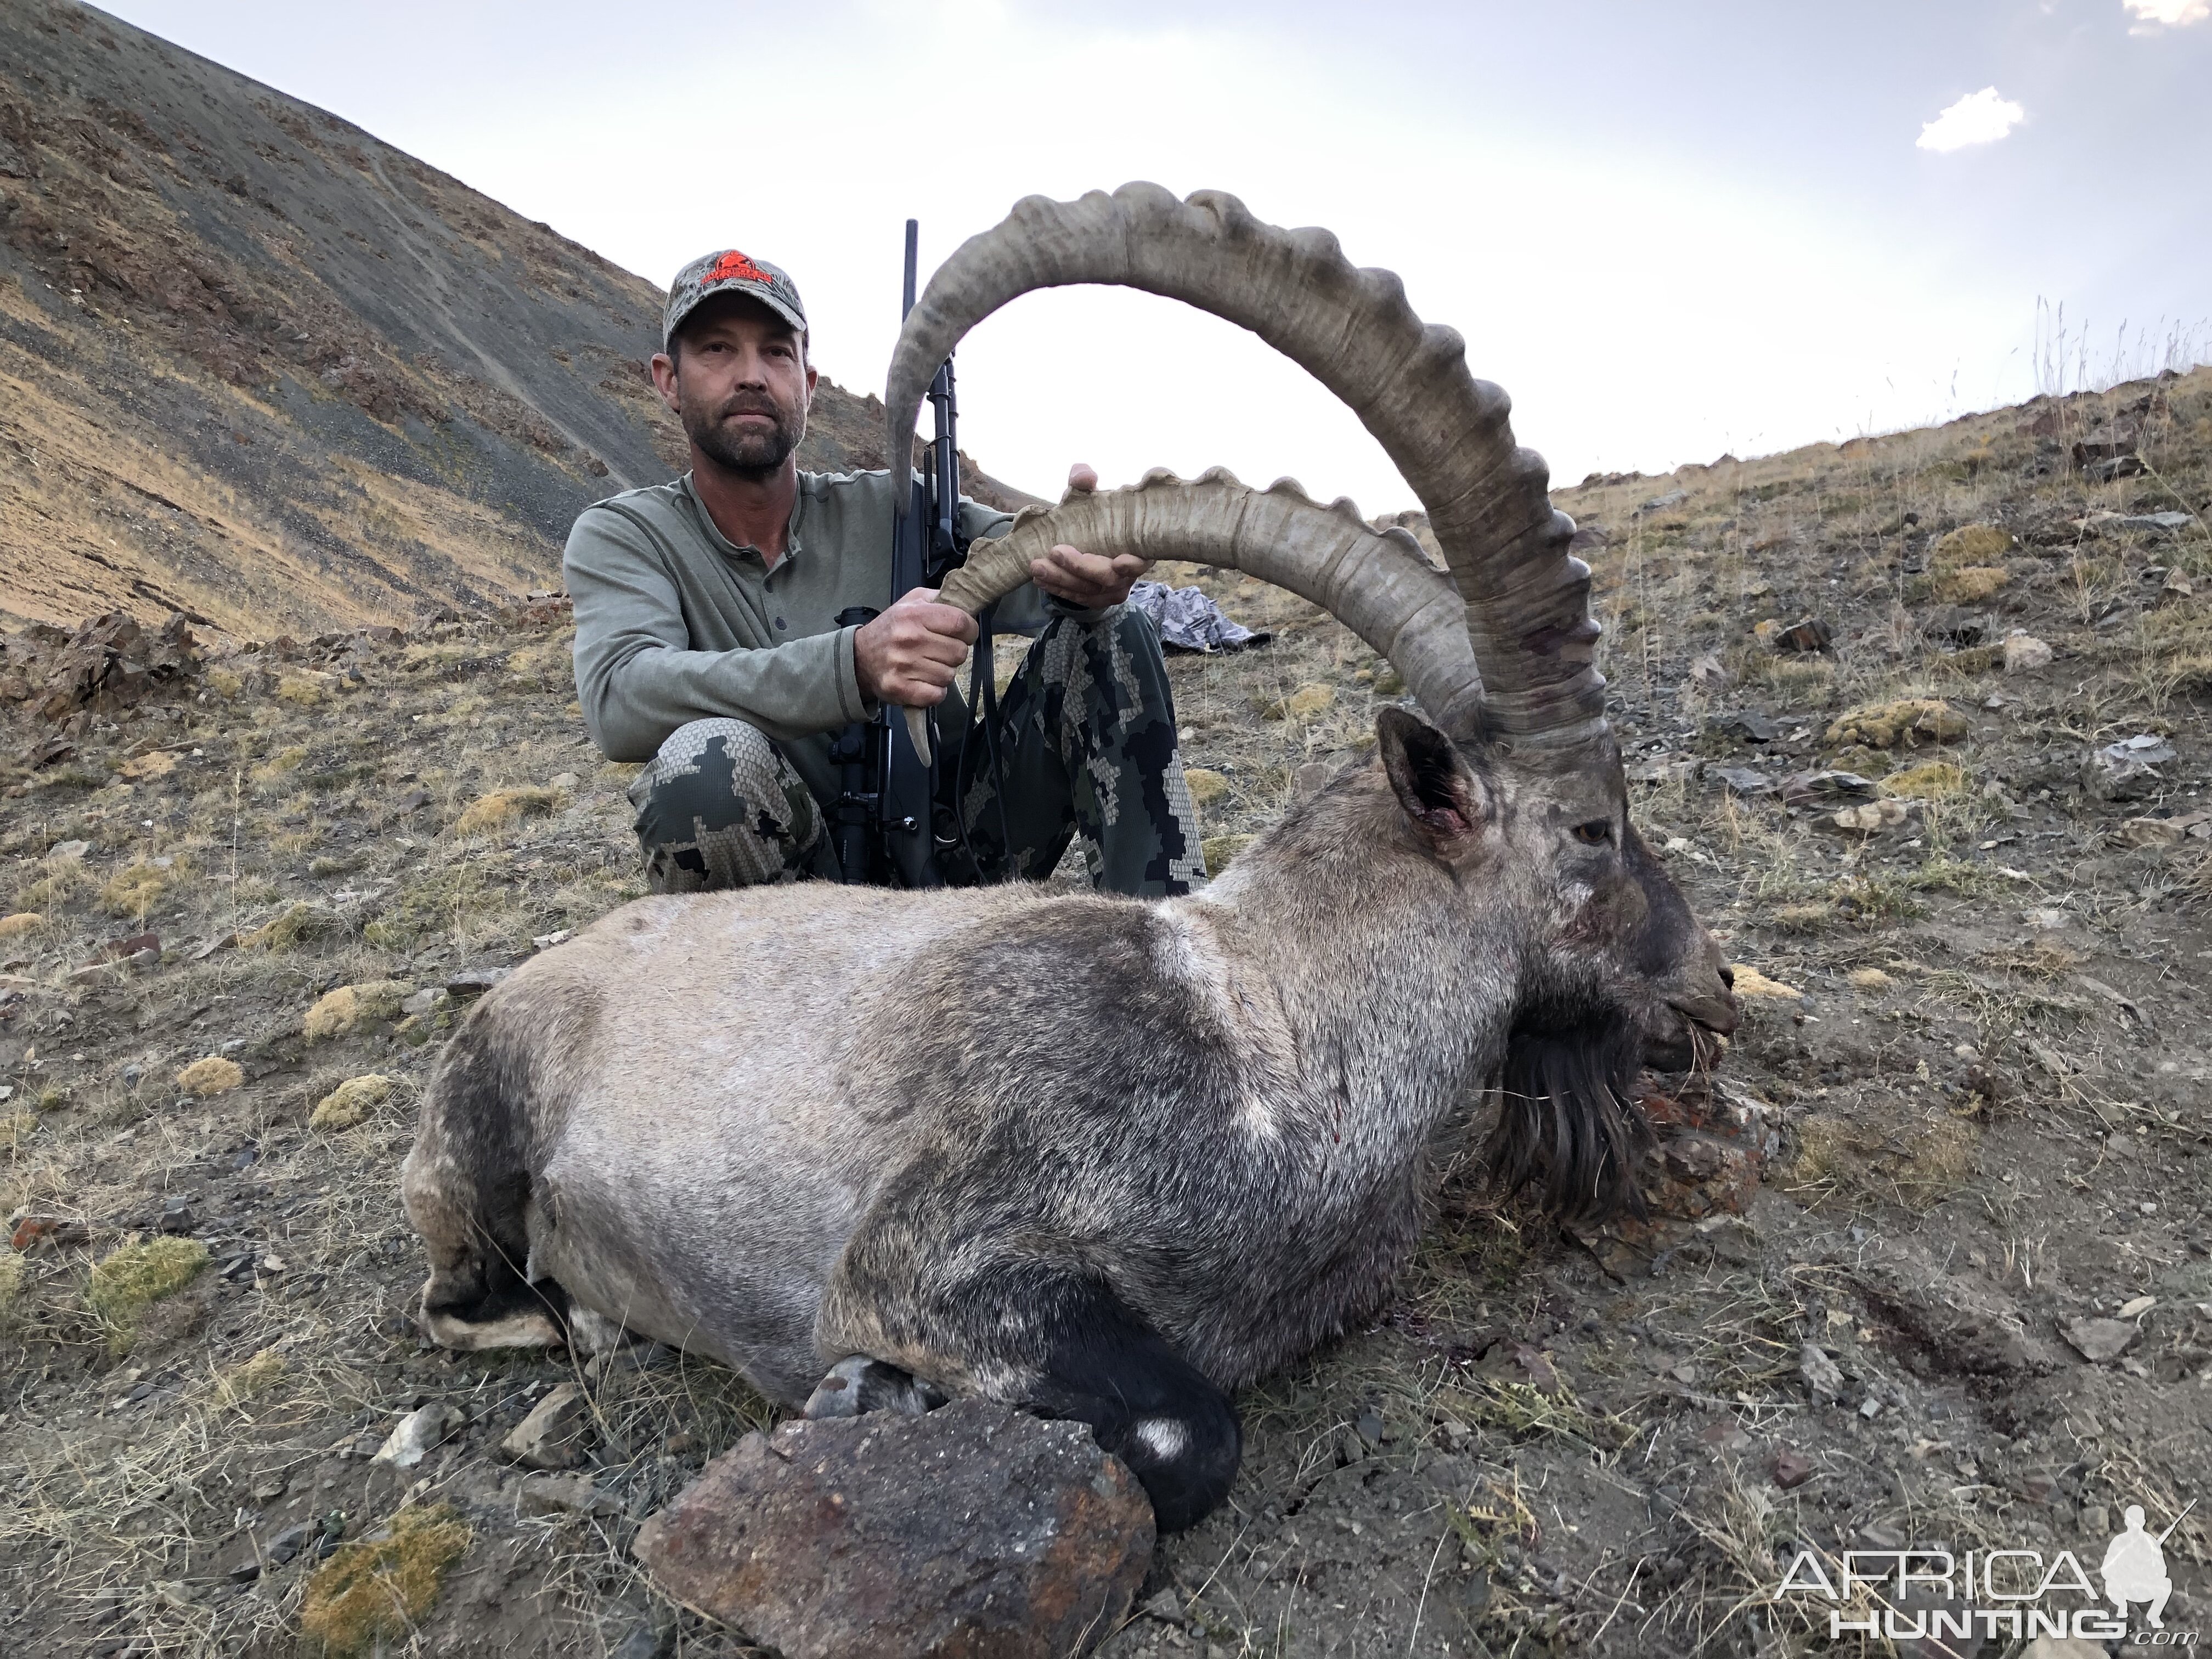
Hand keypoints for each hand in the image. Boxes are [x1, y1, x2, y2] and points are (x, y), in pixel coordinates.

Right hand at [853, 586, 977, 706]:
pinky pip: (936, 694)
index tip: (965, 634)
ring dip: (943, 672)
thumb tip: (964, 602)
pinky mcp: (901, 688)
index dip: (969, 630)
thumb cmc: (889, 630)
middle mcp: (909, 639)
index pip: (960, 623)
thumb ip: (938, 598)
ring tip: (929, 665)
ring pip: (949, 675)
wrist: (859, 657)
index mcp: (914, 614)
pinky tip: (925, 681)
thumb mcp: (910, 602)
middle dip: (955, 652)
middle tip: (941, 651)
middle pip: (959, 651)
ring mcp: (904, 666)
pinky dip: (935, 691)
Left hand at [1029, 462, 1148, 609]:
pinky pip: (1078, 598)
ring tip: (1037, 566)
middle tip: (1053, 551)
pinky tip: (1040, 579)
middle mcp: (1130, 572)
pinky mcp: (1097, 598)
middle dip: (1080, 567)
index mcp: (1139, 546)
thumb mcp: (1087, 494)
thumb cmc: (1094, 513)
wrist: (1087, 536)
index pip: (1141, 561)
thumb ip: (1084, 481)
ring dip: (1061, 580)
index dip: (1132, 564)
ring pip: (1089, 591)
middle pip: (1108, 578)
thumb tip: (1083, 475)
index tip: (1118, 560)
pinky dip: (1058, 589)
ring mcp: (1114, 589)